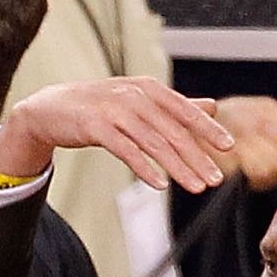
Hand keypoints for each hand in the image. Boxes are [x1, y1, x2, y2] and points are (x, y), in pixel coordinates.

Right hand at [0, 77, 231, 193]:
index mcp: (150, 89)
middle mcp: (136, 96)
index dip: (207, 129)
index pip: (185, 111)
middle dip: (197, 157)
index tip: (227, 147)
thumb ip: (173, 106)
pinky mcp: (96, 127)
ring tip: (195, 186)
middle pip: (173, 131)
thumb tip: (211, 107)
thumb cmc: (97, 105)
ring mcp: (116, 111)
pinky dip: (145, 168)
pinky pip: (126, 151)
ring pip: (154, 144)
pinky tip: (160, 184)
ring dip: (178, 168)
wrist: (50, 108)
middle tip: (214, 179)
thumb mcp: (138, 101)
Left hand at [211, 94, 276, 190]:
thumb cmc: (233, 115)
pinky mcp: (242, 184)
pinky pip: (254, 172)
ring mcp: (262, 177)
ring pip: (276, 166)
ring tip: (248, 133)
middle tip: (266, 125)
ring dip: (262, 146)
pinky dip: (247, 156)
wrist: (197, 125)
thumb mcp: (263, 110)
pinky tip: (237, 146)